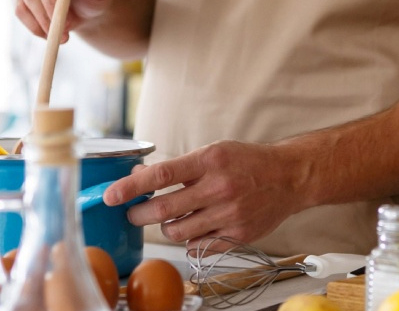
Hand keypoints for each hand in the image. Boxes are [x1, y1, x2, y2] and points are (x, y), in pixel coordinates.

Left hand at [103, 140, 309, 247]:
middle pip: (163, 210)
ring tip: (169, 219)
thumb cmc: (247, 162)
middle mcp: (218, 187)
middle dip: (138, 214)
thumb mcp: (213, 152)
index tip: (110, 195)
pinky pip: (198, 246)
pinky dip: (190, 239)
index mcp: (210, 160)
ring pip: (177, 232)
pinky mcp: (237, 235)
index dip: (130, 187)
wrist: (289, 177)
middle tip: (132, 214)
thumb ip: (178, 167)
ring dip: (165, 228)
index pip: (160, 176)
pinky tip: (195, 227)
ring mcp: (229, 214)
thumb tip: (138, 176)